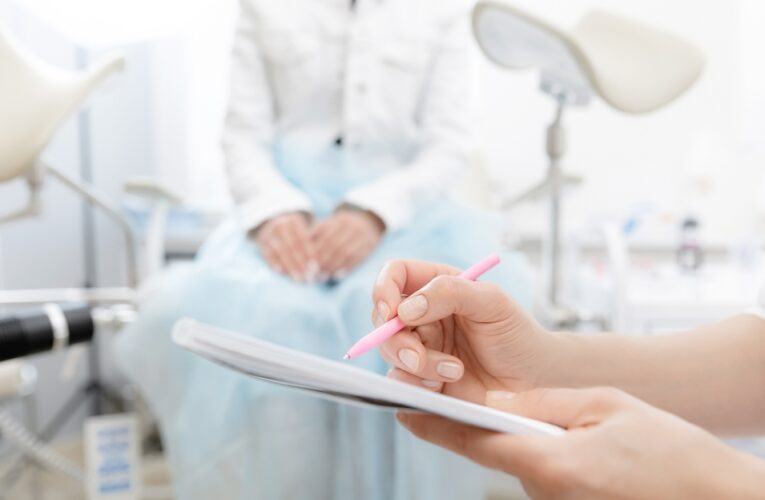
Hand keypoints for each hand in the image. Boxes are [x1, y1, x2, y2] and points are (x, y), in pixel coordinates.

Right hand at [252, 212, 316, 280]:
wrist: (270, 225)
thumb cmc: (294, 233)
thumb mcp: (302, 230)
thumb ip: (311, 242)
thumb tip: (319, 262)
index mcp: (294, 221)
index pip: (303, 238)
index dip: (310, 253)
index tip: (316, 266)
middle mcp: (281, 225)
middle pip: (293, 245)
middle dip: (301, 262)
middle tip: (309, 275)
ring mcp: (270, 234)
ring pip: (281, 251)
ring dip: (290, 266)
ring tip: (298, 277)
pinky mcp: (262, 243)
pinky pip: (269, 254)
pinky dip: (275, 264)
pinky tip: (282, 272)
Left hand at [311, 208, 384, 278]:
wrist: (370, 224)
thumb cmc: (343, 227)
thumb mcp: (332, 223)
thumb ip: (319, 229)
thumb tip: (306, 239)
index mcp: (341, 220)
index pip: (326, 236)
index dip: (317, 250)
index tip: (308, 262)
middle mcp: (353, 227)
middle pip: (335, 245)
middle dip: (323, 260)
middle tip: (314, 272)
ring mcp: (363, 237)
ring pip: (345, 253)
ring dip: (333, 266)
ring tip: (323, 276)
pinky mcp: (370, 247)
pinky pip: (357, 260)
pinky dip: (345, 269)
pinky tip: (336, 276)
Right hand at [372, 259, 553, 399]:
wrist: (534, 382)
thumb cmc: (517, 335)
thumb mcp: (492, 302)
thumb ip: (449, 292)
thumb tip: (405, 308)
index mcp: (437, 286)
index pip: (394, 275)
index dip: (383, 289)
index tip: (390, 311)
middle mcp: (423, 315)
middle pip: (382, 317)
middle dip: (395, 338)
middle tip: (418, 355)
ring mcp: (421, 347)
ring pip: (389, 350)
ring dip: (416, 364)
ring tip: (454, 371)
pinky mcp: (422, 378)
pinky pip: (398, 380)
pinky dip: (415, 384)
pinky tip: (443, 386)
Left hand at [398, 387, 764, 498]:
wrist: (714, 496)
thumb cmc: (668, 450)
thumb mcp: (604, 406)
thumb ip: (543, 403)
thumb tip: (493, 402)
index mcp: (548, 463)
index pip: (472, 442)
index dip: (433, 424)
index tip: (402, 409)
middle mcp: (544, 490)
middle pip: (491, 451)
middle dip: (473, 424)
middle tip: (451, 394)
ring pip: (516, 460)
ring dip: (511, 435)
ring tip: (522, 410)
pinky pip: (539, 472)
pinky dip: (534, 449)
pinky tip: (554, 434)